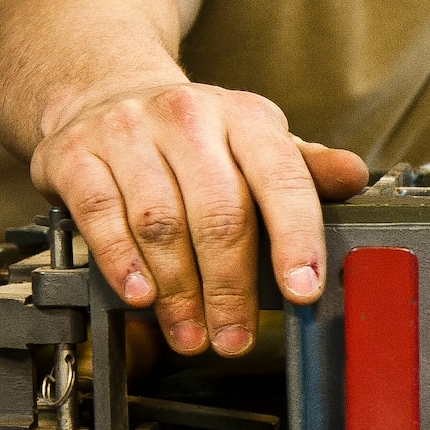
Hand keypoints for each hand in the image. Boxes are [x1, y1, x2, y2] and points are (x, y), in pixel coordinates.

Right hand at [31, 82, 367, 354]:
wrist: (104, 93)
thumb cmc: (194, 135)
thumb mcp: (257, 142)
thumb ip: (305, 169)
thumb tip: (354, 177)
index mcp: (246, 116)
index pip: (282, 179)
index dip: (295, 239)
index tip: (302, 290)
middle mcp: (188, 116)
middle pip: (219, 213)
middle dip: (231, 287)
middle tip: (235, 336)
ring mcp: (128, 131)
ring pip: (161, 222)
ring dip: (179, 291)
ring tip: (191, 333)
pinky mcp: (76, 154)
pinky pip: (102, 215)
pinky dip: (122, 262)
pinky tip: (141, 297)